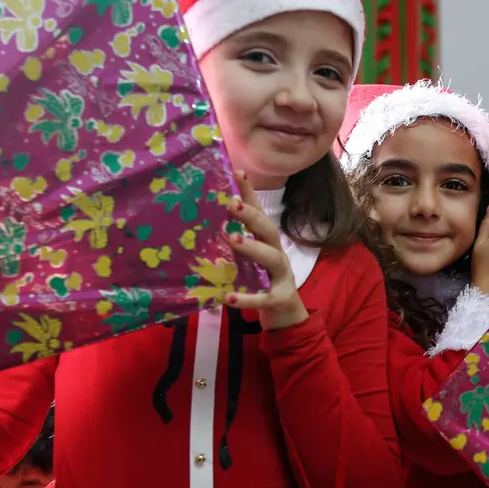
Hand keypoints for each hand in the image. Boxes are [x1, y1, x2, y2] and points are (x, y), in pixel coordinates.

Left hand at [224, 171, 309, 330]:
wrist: (286, 315)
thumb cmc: (262, 282)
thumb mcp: (248, 260)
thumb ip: (234, 243)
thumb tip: (202, 225)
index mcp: (267, 243)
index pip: (259, 213)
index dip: (250, 193)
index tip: (237, 172)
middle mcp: (277, 254)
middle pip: (269, 230)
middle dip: (252, 216)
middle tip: (231, 205)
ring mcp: (281, 277)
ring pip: (272, 258)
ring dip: (253, 247)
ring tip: (232, 239)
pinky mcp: (280, 299)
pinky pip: (264, 298)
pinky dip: (247, 299)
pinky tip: (228, 298)